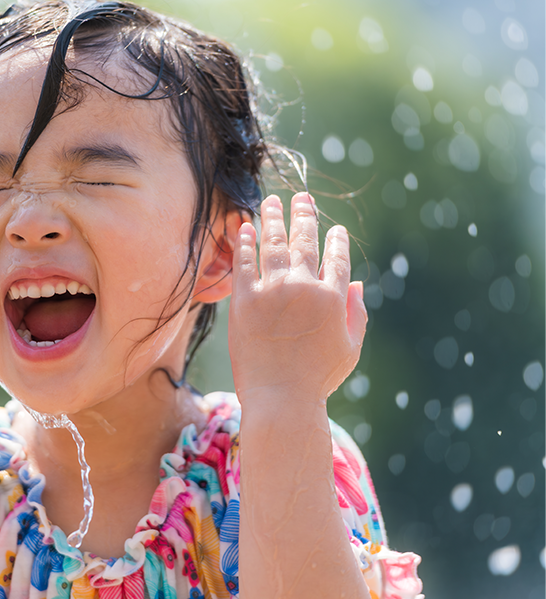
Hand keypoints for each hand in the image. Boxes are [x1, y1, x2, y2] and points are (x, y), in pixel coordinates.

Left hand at [228, 194, 366, 406]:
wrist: (281, 400)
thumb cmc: (317, 380)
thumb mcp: (350, 349)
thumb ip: (356, 314)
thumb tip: (355, 285)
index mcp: (333, 298)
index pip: (337, 258)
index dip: (336, 240)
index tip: (334, 229)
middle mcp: (305, 288)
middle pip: (305, 241)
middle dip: (304, 215)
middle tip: (301, 197)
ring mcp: (273, 292)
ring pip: (273, 244)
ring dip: (273, 218)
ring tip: (271, 201)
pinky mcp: (244, 301)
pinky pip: (244, 264)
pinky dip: (245, 242)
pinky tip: (244, 227)